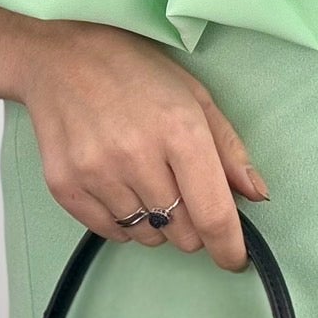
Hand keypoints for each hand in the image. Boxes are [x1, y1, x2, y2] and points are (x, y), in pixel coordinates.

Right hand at [12, 20, 267, 272]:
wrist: (61, 58)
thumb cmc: (135, 72)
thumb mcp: (195, 97)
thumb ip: (229, 150)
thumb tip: (256, 195)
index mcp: (180, 130)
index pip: (213, 214)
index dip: (229, 247)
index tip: (235, 259)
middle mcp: (137, 155)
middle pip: (182, 233)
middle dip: (192, 223)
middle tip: (181, 189)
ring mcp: (97, 173)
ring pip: (147, 236)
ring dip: (157, 222)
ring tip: (146, 177)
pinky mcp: (66, 186)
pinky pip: (111, 231)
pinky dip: (124, 222)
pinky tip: (121, 185)